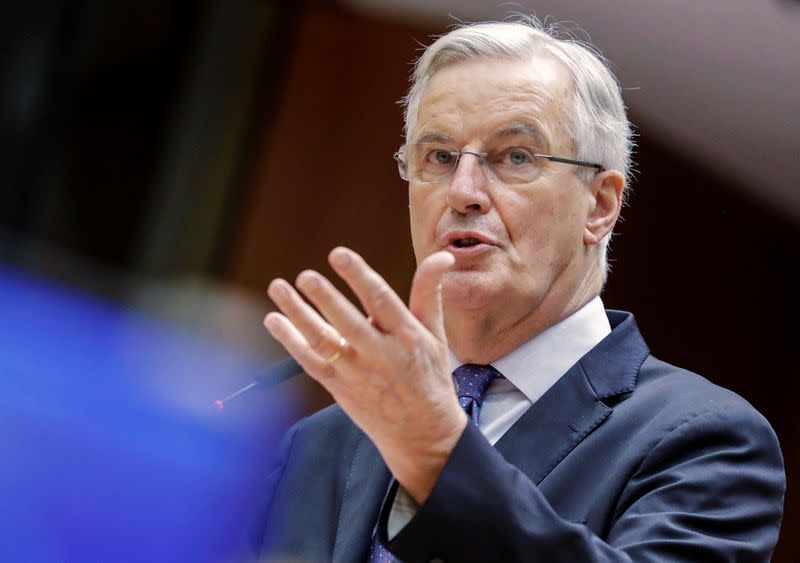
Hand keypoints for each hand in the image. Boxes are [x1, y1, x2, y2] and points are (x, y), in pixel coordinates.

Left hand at [264, 246, 465, 502]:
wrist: (422, 433)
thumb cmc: (429, 377)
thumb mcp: (435, 334)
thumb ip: (429, 293)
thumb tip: (442, 257)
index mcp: (407, 337)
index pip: (381, 300)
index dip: (358, 276)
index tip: (338, 254)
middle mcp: (382, 355)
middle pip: (348, 322)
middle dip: (326, 298)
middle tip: (305, 276)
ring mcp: (357, 374)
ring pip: (323, 340)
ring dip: (297, 313)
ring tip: (277, 287)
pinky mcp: (340, 388)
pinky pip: (310, 362)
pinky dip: (290, 341)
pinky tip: (274, 319)